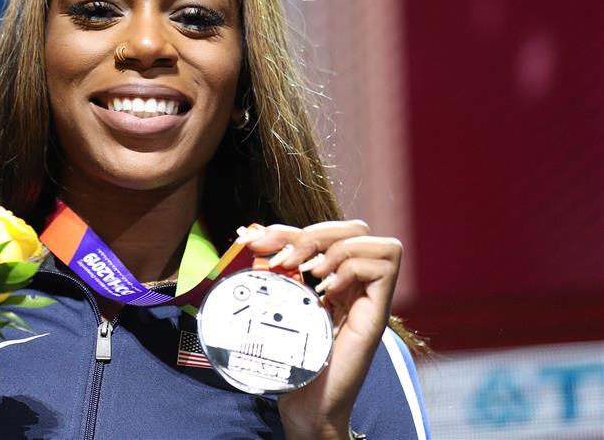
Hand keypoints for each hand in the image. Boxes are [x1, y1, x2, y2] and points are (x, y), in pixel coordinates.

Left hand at [237, 220, 401, 439]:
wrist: (305, 406)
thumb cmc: (291, 360)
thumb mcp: (277, 304)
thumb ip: (273, 272)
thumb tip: (248, 234)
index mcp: (332, 279)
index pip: (324, 232)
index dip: (289, 228)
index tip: (254, 240)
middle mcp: (355, 284)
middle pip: (354, 228)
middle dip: (313, 232)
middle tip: (282, 258)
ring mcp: (368, 298)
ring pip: (375, 241)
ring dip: (334, 248)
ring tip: (308, 273)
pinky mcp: (377, 314)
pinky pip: (384, 266)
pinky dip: (352, 268)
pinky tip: (327, 290)